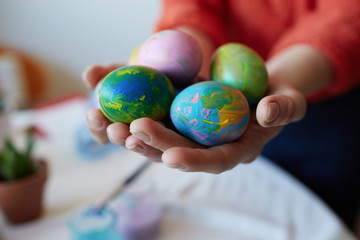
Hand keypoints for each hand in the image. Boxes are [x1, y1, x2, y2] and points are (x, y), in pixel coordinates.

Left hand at [83, 64, 305, 172]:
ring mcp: (189, 130)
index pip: (213, 160)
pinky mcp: (177, 113)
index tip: (172, 158)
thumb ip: (285, 108)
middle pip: (177, 151)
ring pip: (157, 138)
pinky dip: (130, 109)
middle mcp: (206, 145)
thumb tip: (268, 112)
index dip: (193, 161)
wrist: (258, 87)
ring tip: (108, 124)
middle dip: (152, 146)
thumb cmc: (277, 96)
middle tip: (129, 133)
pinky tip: (109, 101)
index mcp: (234, 149)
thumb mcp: (289, 99)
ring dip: (131, 133)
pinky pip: (153, 112)